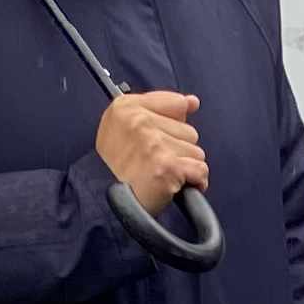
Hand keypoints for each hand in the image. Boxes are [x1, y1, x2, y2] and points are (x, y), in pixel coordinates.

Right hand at [96, 89, 206, 212]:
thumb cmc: (116, 168)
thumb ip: (161, 109)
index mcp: (126, 108)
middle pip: (189, 131)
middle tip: (153, 163)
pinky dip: (194, 182)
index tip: (161, 140)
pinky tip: (175, 186)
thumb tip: (193, 102)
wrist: (103, 202)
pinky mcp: (167, 167)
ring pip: (196, 152)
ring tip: (161, 175)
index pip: (177, 103)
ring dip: (184, 168)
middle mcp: (138, 122)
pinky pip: (200, 170)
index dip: (174, 125)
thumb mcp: (125, 128)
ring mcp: (153, 144)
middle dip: (178, 150)